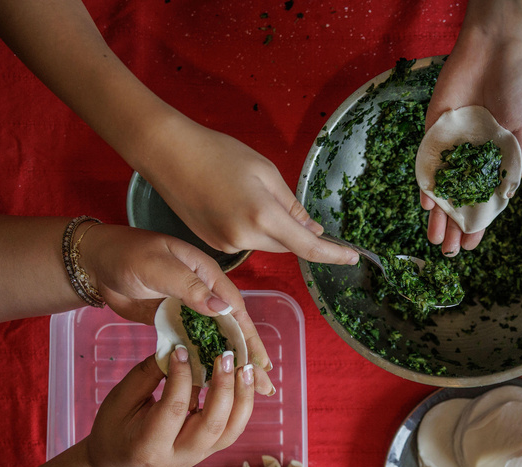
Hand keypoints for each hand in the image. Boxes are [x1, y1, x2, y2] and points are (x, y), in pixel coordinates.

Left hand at [81, 224, 275, 394]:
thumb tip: (223, 308)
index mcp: (206, 275)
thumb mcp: (158, 267)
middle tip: (265, 386)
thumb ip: (189, 287)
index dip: (249, 337)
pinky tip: (214, 381)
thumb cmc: (126, 255)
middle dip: (248, 358)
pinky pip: (192, 345)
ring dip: (229, 364)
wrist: (93, 262)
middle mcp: (202, 294)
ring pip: (214, 340)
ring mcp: (187, 310)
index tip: (262, 363)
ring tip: (248, 392)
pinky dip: (204, 361)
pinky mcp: (171, 322)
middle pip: (231, 329)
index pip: (235, 310)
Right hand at [86, 350, 253, 466]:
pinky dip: (242, 403)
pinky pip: (234, 428)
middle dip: (223, 387)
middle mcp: (180, 456)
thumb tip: (178, 346)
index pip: (174, 408)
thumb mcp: (120, 400)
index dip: (181, 376)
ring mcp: (200, 455)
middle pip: (212, 424)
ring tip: (245, 367)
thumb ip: (148, 374)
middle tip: (225, 355)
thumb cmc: (115, 429)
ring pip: (232, 429)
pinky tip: (243, 379)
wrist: (121, 464)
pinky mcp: (211, 449)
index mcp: (150, 446)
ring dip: (242, 396)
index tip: (183, 349)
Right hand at [145, 121, 358, 265]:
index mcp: (263, 216)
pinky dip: (252, 229)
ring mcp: (227, 244)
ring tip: (249, 194)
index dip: (334, 254)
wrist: (168, 154)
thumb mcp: (265, 172)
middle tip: (286, 203)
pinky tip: (235, 203)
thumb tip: (313, 230)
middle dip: (297, 232)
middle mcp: (245, 237)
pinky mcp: (215, 244)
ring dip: (272, 229)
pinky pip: (247, 242)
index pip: (308, 246)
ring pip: (267, 244)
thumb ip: (292, 206)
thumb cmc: (218, 153)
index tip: (353, 257)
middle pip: (287, 246)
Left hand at [422, 3, 521, 255]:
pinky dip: (427, 183)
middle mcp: (472, 158)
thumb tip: (503, 200)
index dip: (477, 224)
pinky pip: (428, 163)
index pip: (483, 201)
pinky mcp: (434, 131)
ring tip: (435, 239)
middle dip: (453, 226)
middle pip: (459, 200)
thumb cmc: (518, 88)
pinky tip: (427, 203)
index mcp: (495, 161)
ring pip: (441, 188)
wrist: (495, 50)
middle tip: (447, 252)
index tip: (472, 246)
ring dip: (438, 214)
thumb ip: (512, 166)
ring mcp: (452, 147)